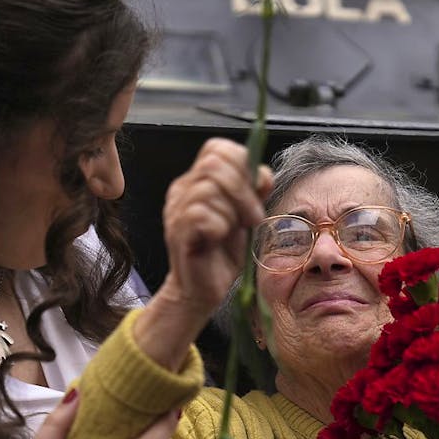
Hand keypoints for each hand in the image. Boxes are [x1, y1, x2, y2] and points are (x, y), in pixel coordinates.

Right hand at [158, 137, 271, 310]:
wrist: (203, 290)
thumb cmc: (223, 254)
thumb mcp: (246, 216)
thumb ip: (254, 192)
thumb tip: (262, 174)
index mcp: (198, 181)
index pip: (218, 148)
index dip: (243, 164)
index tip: (257, 192)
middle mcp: (183, 189)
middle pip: (214, 163)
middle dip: (242, 190)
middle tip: (252, 218)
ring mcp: (177, 209)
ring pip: (209, 189)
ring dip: (233, 212)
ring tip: (236, 231)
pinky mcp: (178, 230)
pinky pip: (202, 215)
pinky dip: (220, 227)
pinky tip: (218, 240)